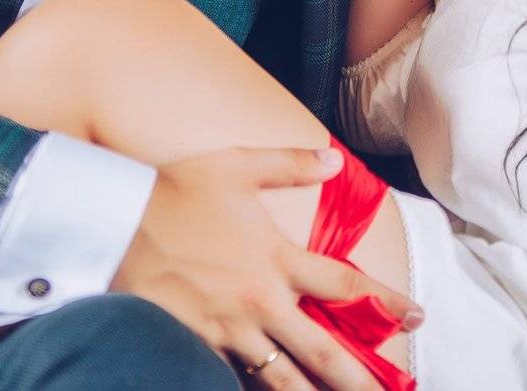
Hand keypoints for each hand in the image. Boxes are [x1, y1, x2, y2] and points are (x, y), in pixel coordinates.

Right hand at [111, 146, 420, 390]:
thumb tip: (335, 158)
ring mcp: (228, 331)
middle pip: (323, 351)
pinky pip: (234, 379)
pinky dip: (255, 390)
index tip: (416, 317)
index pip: (344, 286)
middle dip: (360, 379)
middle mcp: (260, 301)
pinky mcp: (196, 347)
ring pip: (282, 380)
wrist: (111, 225)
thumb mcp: (235, 165)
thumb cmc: (173, 191)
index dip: (385, 303)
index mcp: (276, 258)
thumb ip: (288, 164)